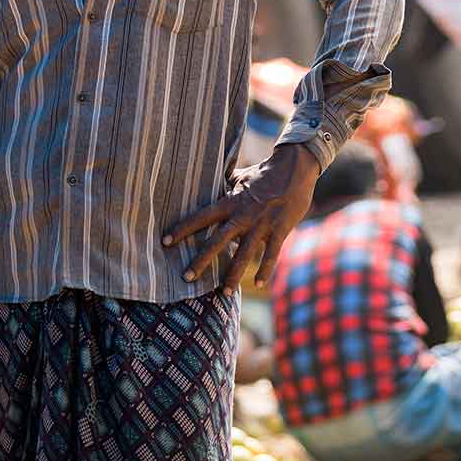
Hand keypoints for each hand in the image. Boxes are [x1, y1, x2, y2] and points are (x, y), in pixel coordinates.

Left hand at [165, 142, 321, 289]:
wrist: (296, 168)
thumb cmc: (266, 172)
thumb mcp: (242, 177)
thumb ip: (226, 186)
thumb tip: (211, 183)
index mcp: (232, 202)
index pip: (202, 217)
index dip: (183, 229)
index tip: (165, 241)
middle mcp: (243, 215)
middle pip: (217, 241)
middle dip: (201, 260)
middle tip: (186, 277)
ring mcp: (262, 224)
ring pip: (244, 255)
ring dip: (233, 275)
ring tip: (224, 292)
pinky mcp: (280, 230)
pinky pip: (271, 254)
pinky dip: (265, 270)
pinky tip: (259, 284)